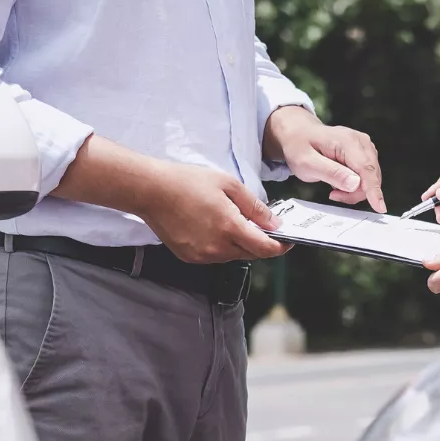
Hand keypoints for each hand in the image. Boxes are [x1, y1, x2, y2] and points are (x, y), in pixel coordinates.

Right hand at [142, 162, 288, 263]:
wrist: (152, 191)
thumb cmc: (187, 182)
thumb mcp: (228, 185)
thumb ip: (254, 207)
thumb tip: (274, 223)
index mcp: (229, 227)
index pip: (265, 248)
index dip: (281, 247)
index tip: (287, 241)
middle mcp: (217, 247)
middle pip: (251, 254)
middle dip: (261, 243)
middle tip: (262, 226)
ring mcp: (202, 255)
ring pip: (233, 256)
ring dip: (240, 244)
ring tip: (233, 221)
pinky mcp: (190, 257)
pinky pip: (215, 256)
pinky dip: (222, 245)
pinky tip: (214, 227)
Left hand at [266, 107, 385, 212]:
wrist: (298, 133)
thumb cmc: (300, 147)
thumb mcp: (307, 163)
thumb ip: (331, 173)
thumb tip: (355, 184)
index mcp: (347, 141)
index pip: (366, 169)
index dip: (374, 190)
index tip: (380, 207)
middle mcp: (361, 141)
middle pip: (370, 176)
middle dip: (355, 193)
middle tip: (333, 195)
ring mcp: (365, 146)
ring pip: (370, 178)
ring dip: (354, 190)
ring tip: (333, 187)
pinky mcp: (365, 153)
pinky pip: (367, 176)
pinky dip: (356, 185)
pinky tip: (340, 182)